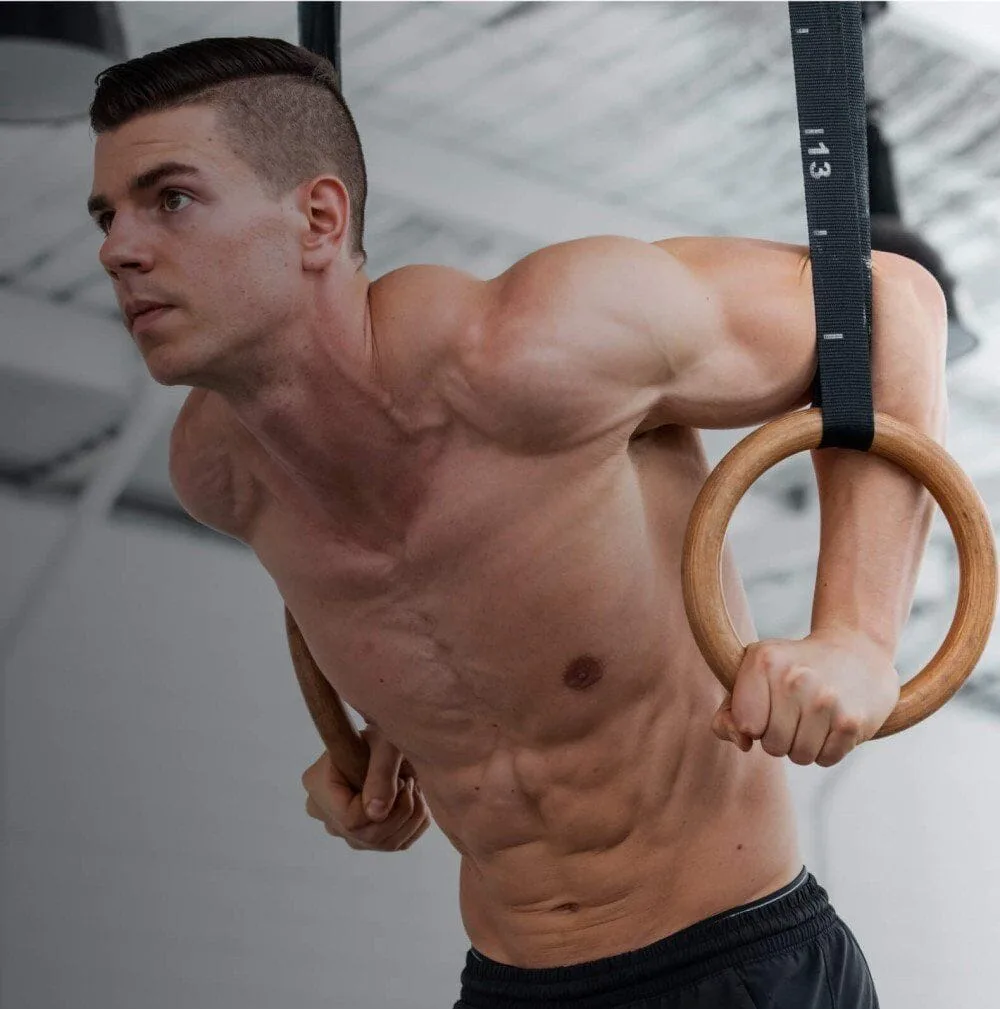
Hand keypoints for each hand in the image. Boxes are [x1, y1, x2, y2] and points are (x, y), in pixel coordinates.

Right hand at [301, 724, 431, 850]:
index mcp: (319, 785)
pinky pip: (397, 844)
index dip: (384, 808)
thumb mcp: (385, 744)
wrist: (387, 741)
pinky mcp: (364, 838)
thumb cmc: (382, 735)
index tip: (401, 780)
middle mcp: (324, 813)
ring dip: (412, 816)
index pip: (352, 820)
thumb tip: (377, 814)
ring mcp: (343, 829)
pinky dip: (415, 824)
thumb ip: (381, 774)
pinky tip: (415, 799)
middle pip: (367, 836)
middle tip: (410, 781)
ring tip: (414, 786)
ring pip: (385, 844)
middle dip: (402, 811)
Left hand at [711, 629, 899, 765]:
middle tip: (793, 713)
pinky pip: (825, 760)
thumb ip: (728, 714)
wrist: (856, 653)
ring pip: (800, 757)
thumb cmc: (791, 671)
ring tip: (812, 717)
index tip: (766, 707)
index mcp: (763, 660)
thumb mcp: (753, 677)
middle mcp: (795, 678)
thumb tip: (742, 743)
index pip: (745, 723)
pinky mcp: (852, 721)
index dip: (753, 722)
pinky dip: (826, 749)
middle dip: (779, 737)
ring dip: (803, 746)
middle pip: (772, 745)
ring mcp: (826, 700)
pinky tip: (832, 723)